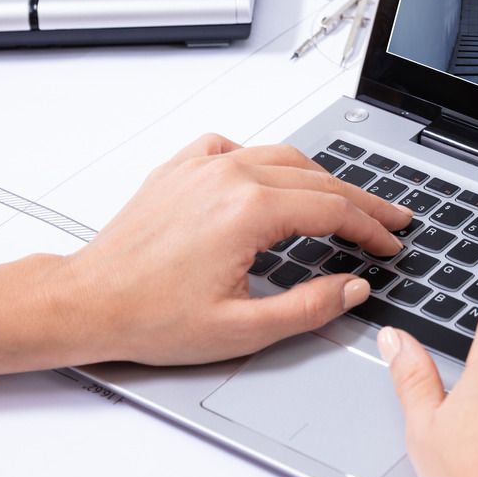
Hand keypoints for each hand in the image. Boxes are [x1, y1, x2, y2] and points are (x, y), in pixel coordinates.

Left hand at [51, 133, 410, 365]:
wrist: (85, 301)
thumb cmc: (149, 316)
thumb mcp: (242, 329)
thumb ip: (309, 306)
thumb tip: (352, 287)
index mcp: (249, 210)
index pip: (334, 210)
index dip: (372, 228)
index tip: (391, 243)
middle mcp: (228, 176)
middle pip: (318, 179)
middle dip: (362, 201)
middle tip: (390, 218)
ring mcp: (202, 166)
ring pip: (282, 156)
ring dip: (321, 178)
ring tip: (346, 200)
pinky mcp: (179, 169)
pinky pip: (235, 147)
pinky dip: (264, 160)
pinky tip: (270, 179)